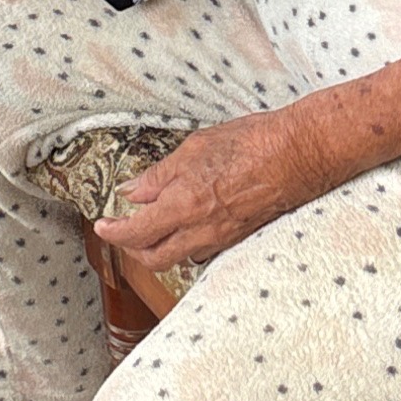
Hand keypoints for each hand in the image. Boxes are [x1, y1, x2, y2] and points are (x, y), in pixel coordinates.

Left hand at [92, 110, 327, 271]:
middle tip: (123, 229)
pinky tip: (187, 223)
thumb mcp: (195, 147)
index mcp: (185, 204)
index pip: (137, 233)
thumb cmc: (251, 143)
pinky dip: (187, 243)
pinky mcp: (238, 238)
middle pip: (154, 257)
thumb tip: (134, 190)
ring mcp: (222, 239)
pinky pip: (203, 251)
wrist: (297, 154)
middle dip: (133, 247)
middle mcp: (201, 231)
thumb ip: (160, 174)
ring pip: (179, 257)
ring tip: (152, 223)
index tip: (103, 225)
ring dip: (159, 246)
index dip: (114, 232)